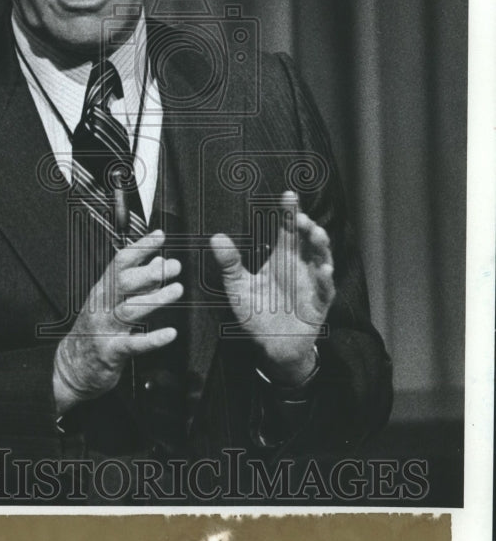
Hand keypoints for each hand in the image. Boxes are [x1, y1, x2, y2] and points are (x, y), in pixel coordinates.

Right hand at [53, 230, 182, 413]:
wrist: (73, 366)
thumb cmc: (95, 329)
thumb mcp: (110, 300)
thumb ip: (135, 280)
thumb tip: (157, 259)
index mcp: (103, 289)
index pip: (121, 261)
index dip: (140, 247)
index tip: (159, 236)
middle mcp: (103, 305)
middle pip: (124, 282)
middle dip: (150, 272)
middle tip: (173, 266)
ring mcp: (106, 328)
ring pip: (130, 309)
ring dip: (155, 298)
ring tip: (176, 291)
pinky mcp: (111, 351)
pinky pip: (133, 344)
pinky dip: (152, 339)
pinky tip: (169, 333)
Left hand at [210, 190, 334, 385]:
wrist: (271, 346)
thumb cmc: (256, 314)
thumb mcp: (238, 287)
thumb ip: (229, 264)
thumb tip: (215, 237)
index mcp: (282, 258)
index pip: (287, 229)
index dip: (290, 212)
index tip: (289, 194)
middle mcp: (300, 266)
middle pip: (308, 239)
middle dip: (307, 226)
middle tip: (300, 218)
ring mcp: (312, 283)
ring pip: (322, 258)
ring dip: (321, 246)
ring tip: (315, 234)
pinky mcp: (319, 303)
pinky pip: (325, 289)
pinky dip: (325, 279)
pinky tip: (323, 269)